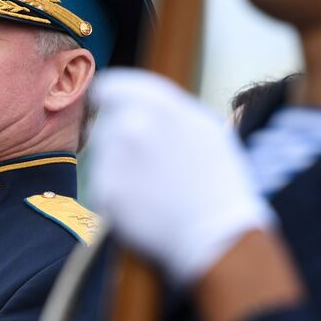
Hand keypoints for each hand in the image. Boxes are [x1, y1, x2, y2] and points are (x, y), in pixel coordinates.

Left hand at [89, 69, 274, 285]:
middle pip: (106, 123)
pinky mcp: (104, 190)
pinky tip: (145, 203)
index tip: (107, 103)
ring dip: (119, 164)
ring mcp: (115, 158)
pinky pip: (102, 183)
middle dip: (122, 138)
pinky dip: (117, 192)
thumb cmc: (218, 181)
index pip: (113, 86)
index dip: (109, 96)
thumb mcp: (203, 127)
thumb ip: (166, 106)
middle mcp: (133, 125)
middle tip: (150, 163)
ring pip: (102, 153)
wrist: (215, 234)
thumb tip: (136, 98)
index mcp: (160, 105)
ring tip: (153, 185)